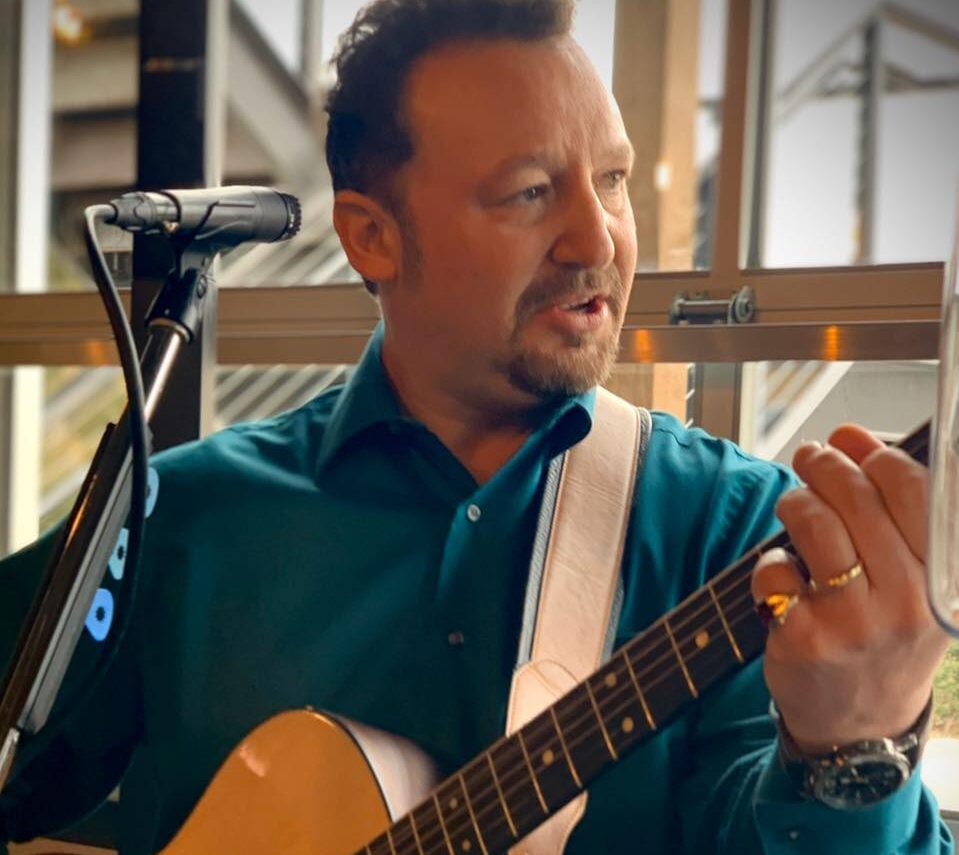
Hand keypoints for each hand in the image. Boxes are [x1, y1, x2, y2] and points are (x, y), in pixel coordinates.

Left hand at [751, 424, 949, 753]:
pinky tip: (783, 579)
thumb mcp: (916, 584)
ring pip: (813, 522)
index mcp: (943, 583)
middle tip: (811, 457)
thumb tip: (856, 437)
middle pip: (856, 497)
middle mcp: (906, 603)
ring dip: (795, 500)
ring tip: (794, 505)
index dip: (874, 452)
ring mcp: (853, 623)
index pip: (915, 490)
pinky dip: (770, 563)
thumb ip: (895, 514)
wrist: (861, 726)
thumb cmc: (885, 636)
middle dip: (824, 464)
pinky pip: (774, 568)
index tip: (850, 440)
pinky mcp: (803, 638)